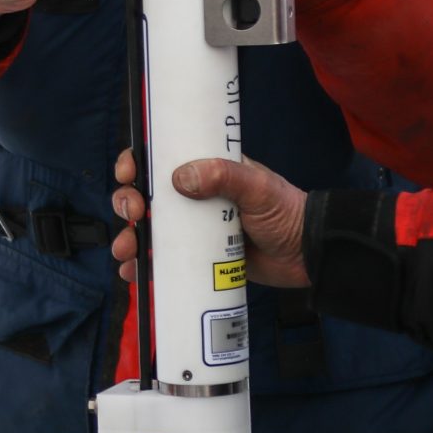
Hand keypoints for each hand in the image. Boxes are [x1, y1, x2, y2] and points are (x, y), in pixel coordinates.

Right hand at [110, 147, 309, 287]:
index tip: (130, 175)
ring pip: (148, 230)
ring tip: (126, 252)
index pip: (161, 159)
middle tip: (134, 215)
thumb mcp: (257, 187)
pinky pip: (162, 261)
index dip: (137, 164)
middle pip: (146, 196)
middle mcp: (192, 198)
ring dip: (129, 238)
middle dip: (128, 203)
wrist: (306, 255)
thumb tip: (177, 178)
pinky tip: (133, 273)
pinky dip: (143, 267)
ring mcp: (192, 230)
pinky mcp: (196, 259)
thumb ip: (223, 176)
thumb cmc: (286, 212)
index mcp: (205, 170)